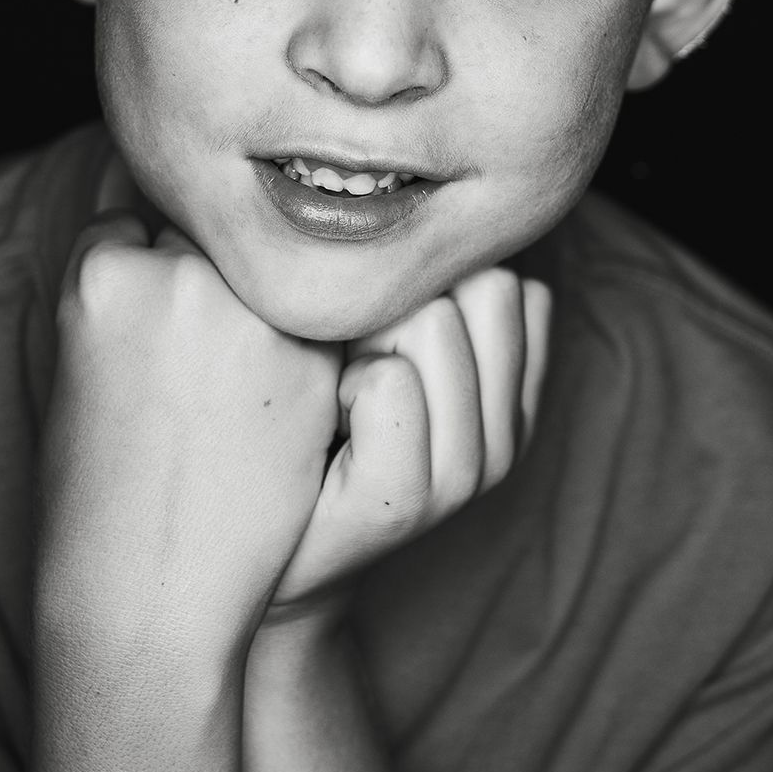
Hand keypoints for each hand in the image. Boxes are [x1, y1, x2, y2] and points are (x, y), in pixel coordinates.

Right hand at [36, 215, 342, 658]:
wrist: (146, 596)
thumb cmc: (95, 486)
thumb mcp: (80, 364)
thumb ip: (124, 287)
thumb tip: (159, 225)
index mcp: (104, 273)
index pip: (137, 218)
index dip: (144, 271)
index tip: (144, 327)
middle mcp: (184, 278)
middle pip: (209, 237)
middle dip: (207, 282)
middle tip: (189, 370)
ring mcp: (255, 317)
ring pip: (268, 276)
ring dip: (260, 310)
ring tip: (225, 401)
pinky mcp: (315, 363)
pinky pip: (312, 324)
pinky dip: (301, 354)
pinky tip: (266, 417)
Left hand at [268, 268, 551, 611]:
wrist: (260, 567)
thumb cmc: (303, 437)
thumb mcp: (374, 350)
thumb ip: (418, 292)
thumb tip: (413, 204)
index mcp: (513, 400)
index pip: (512, 278)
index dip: (431, 280)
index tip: (377, 330)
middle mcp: (508, 437)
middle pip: (485, 282)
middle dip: (405, 299)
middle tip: (349, 358)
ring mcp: (465, 475)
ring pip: (436, 320)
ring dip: (368, 334)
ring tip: (331, 387)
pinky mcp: (404, 501)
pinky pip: (391, 381)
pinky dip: (346, 379)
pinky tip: (320, 415)